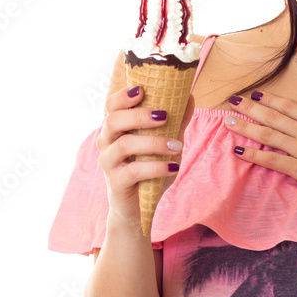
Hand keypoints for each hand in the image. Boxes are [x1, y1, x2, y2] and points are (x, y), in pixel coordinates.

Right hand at [96, 85, 195, 222]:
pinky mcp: (116, 182)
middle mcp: (107, 142)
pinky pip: (133, 171)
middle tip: (164, 115)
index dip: (123, 96)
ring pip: (124, 144)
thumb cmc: (149, 168)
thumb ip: (176, 120)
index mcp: (116, 128)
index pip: (111, 105)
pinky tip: (173, 167)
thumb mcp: (166, 142)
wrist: (139, 206)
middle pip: (113, 120)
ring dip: (153, 143)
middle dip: (139, 115)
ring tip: (177, 146)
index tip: (141, 90)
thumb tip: (190, 96)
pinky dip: (155, 167)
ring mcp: (109, 163)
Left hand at [223, 82, 296, 191]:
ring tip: (228, 122)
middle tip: (232, 102)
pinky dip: (254, 155)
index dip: (271, 99)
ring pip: (268, 136)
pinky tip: (239, 150)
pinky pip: (272, 161)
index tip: (256, 93)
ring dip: (247, 128)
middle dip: (251, 108)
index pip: (290, 107)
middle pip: (273, 117)